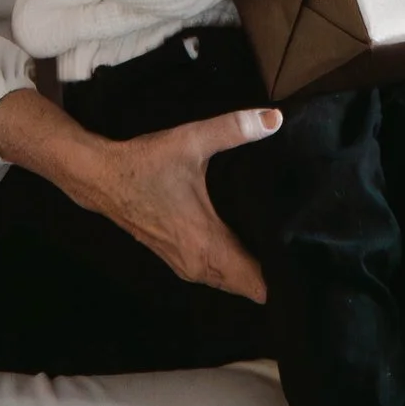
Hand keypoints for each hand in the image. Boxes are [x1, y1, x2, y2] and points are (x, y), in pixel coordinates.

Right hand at [56, 107, 278, 300]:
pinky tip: (245, 247)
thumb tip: (275, 118)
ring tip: (280, 252)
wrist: (101, 176)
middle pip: (246, 286)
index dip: (280, 279)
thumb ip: (234, 129)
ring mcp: (183, 265)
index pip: (255, 283)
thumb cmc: (146, 163)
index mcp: (206, 245)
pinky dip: (230, 269)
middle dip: (272, 276)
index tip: (303, 265)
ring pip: (228, 282)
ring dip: (250, 273)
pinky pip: (213, 275)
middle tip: (300, 255)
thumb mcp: (192, 141)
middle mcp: (197, 265)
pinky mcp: (174, 258)